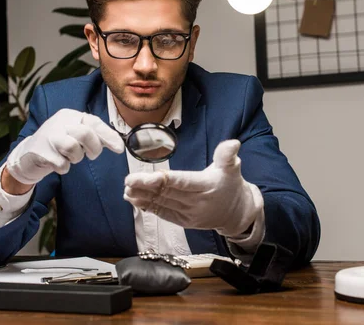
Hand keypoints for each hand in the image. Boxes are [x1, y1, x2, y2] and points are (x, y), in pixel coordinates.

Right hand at [6, 108, 123, 185]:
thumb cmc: (58, 145)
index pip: (94, 122)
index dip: (109, 136)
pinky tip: (59, 164)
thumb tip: (119, 146)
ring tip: (70, 157)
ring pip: (73, 147)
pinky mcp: (40, 152)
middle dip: (93, 148)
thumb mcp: (77, 136)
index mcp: (70, 116)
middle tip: (91, 155)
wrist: (28, 155)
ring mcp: (48, 136)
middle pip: (85, 133)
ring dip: (76, 158)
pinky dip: (64, 167)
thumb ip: (97, 137)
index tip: (119, 149)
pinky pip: (61, 163)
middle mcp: (59, 122)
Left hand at [124, 139, 263, 236]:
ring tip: (127, 190)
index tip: (149, 176)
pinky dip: (149, 207)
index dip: (165, 180)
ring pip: (163, 204)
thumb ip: (227, 154)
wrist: (236, 212)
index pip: (183, 182)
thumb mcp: (232, 167)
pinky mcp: (184, 221)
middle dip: (147, 188)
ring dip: (144, 198)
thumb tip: (233, 143)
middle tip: (129, 180)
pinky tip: (135, 201)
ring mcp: (189, 214)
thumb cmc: (230, 185)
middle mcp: (197, 203)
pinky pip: (164, 214)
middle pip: (169, 193)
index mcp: (207, 186)